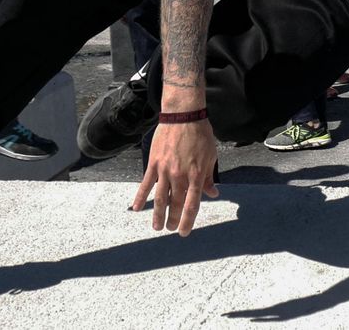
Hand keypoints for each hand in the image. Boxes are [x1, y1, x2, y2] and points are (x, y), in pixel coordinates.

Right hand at [132, 120, 220, 236]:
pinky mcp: (154, 163)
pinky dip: (140, 197)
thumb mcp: (210, 156)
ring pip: (160, 198)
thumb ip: (209, 178)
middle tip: (170, 228)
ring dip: (157, 214)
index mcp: (196, 175)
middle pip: (175, 204)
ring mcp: (165, 170)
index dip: (187, 221)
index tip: (184, 232)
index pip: (192, 204)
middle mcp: (180, 175)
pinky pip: (146, 183)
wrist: (183, 116)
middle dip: (172, 219)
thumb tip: (213, 193)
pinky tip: (136, 208)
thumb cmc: (200, 135)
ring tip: (156, 226)